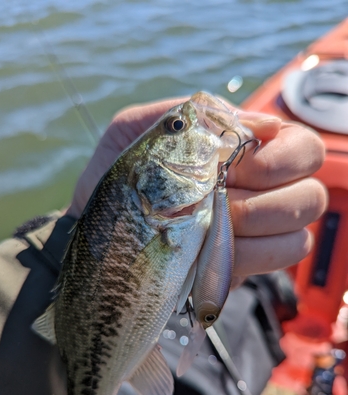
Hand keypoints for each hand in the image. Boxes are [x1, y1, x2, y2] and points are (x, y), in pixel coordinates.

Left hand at [66, 98, 326, 281]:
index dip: (281, 158)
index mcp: (242, 153)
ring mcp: (256, 234)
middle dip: (269, 200)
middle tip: (221, 198)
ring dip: (255, 230)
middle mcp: (261, 193)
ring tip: (208, 224)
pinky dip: (246, 257)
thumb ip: (192, 115)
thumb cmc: (116, 179)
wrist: (97, 234)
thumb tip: (262, 125)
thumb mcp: (137, 131)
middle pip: (311, 196)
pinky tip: (210, 250)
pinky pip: (272, 265)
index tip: (235, 165)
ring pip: (298, 234)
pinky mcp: (243, 266)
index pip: (302, 148)